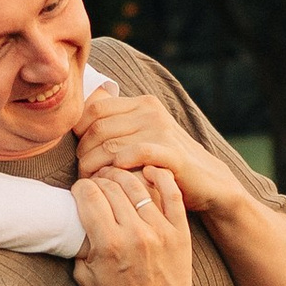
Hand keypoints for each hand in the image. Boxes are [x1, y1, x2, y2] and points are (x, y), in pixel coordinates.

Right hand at [69, 165, 190, 285]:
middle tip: (96, 184)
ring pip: (138, 185)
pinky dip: (160, 177)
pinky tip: (149, 170)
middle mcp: (135, 235)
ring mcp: (160, 232)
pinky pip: (172, 194)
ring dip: (122, 176)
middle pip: (111, 187)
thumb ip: (78, 244)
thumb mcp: (84, 275)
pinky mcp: (180, 233)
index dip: (79, 188)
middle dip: (98, 180)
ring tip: (116, 177)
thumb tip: (74, 214)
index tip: (79, 191)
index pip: (88, 195)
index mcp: (108, 244)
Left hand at [75, 92, 231, 218]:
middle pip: (98, 128)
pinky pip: (136, 154)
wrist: (208, 180)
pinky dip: (118, 167)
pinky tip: (114, 178)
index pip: (94, 108)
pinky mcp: (173, 153)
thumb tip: (81, 114)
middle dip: (83, 153)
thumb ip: (117, 123)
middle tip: (82, 172)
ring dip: (95, 167)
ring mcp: (162, 131)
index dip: (78, 131)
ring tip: (92, 181)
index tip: (78, 152)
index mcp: (142, 104)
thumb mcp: (143, 134)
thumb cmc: (166, 161)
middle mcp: (151, 112)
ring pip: (110, 145)